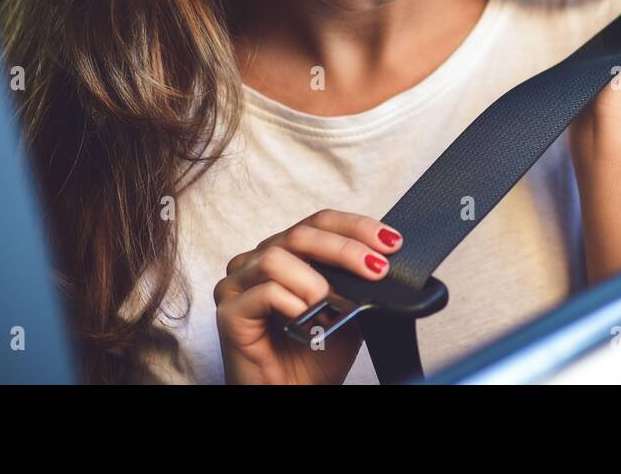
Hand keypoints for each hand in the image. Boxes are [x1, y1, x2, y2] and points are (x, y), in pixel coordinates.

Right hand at [214, 210, 403, 383]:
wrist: (295, 397)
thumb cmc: (314, 356)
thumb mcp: (347, 310)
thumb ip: (355, 281)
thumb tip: (379, 260)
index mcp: (286, 254)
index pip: (319, 223)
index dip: (356, 227)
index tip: (391, 241)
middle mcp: (258, 261)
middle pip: (300, 233)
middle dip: (345, 249)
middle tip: (377, 270)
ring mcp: (238, 284)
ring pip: (276, 257)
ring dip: (315, 281)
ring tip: (335, 305)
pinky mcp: (229, 311)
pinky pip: (264, 291)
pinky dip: (294, 303)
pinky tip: (308, 322)